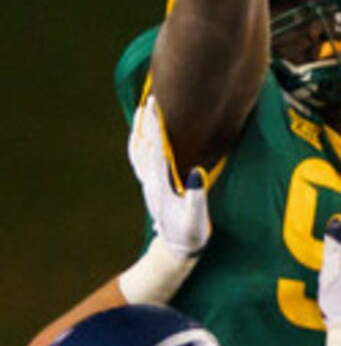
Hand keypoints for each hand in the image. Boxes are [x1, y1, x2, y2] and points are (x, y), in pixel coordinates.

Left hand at [129, 98, 209, 261]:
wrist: (174, 247)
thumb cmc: (190, 233)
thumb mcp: (197, 218)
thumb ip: (197, 196)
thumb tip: (198, 172)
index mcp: (162, 185)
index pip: (158, 148)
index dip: (158, 127)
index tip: (159, 107)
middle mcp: (150, 180)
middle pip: (145, 144)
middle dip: (148, 120)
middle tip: (152, 98)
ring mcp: (147, 182)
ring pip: (138, 148)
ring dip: (140, 127)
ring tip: (142, 108)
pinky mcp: (149, 184)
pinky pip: (138, 158)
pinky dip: (137, 141)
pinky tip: (139, 132)